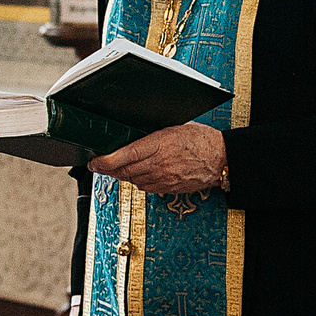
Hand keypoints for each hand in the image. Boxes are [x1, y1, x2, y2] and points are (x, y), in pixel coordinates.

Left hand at [91, 123, 228, 195]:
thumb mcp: (174, 127)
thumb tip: (133, 135)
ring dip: (121, 175)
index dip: (106, 161)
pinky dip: (136, 181)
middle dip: (108, 169)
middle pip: (124, 170)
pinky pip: (145, 188)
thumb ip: (153, 134)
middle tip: (98, 165)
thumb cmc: (202, 140)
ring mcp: (164, 179)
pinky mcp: (168, 189)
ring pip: (133, 180)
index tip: (94, 161)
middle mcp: (160, 164)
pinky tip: (136, 175)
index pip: (125, 155)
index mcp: (160, 144)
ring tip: (115, 169)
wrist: (221, 159)